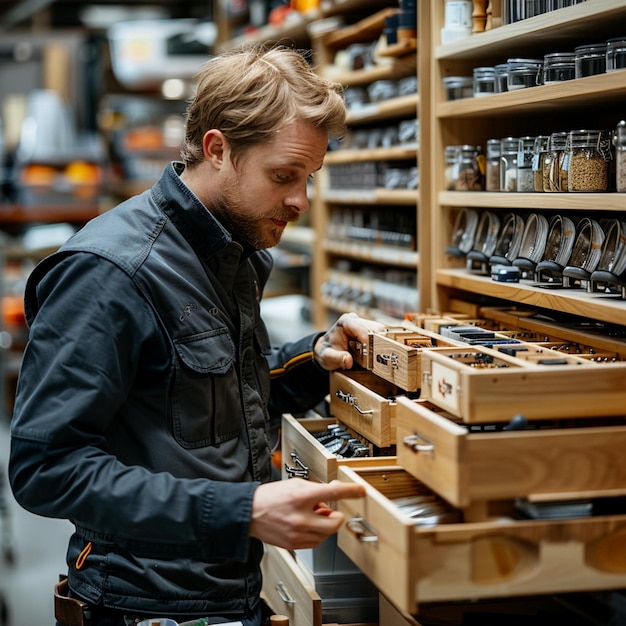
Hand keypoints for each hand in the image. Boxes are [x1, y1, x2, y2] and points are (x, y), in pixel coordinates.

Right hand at [249, 478, 365, 549]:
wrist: (248, 513)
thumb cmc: (269, 497)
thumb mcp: (294, 485)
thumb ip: (315, 489)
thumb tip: (332, 494)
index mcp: (301, 497)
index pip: (333, 492)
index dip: (350, 491)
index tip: (360, 491)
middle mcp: (300, 517)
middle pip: (335, 522)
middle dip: (336, 516)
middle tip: (328, 509)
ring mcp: (297, 533)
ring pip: (326, 534)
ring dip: (325, 525)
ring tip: (312, 516)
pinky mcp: (293, 545)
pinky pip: (316, 543)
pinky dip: (317, 534)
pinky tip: (307, 525)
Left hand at [314, 312, 384, 370]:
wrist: (327, 350)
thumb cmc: (327, 352)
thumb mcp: (326, 358)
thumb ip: (336, 359)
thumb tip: (348, 361)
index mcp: (346, 321)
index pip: (363, 329)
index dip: (368, 343)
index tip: (370, 357)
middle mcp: (357, 320)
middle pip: (375, 329)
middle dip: (377, 345)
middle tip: (374, 360)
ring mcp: (365, 324)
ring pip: (382, 332)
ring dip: (380, 345)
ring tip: (374, 358)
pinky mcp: (371, 330)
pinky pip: (383, 336)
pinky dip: (381, 345)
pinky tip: (375, 355)